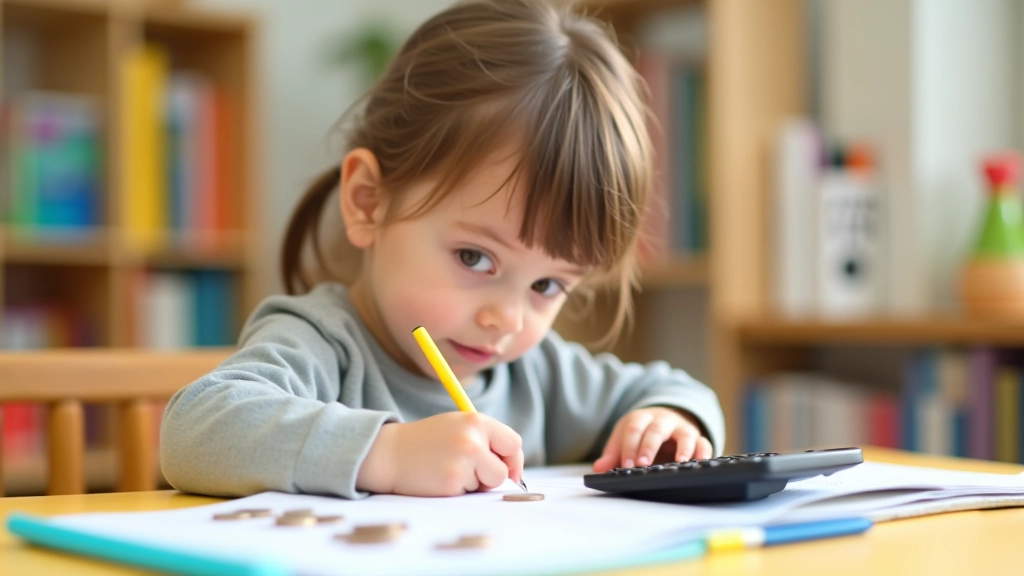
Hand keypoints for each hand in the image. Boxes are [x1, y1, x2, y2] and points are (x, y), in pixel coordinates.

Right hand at [357, 412, 524, 495]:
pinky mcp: (452, 482)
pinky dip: (457, 490)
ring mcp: (463, 461)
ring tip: (449, 468)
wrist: (390, 453)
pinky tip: (439, 477)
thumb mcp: (458, 426)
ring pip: (487, 484)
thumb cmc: (427, 441)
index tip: (509, 469)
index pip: (513, 443)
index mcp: (476, 421)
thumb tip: (514, 473)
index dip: (513, 460)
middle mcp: (472, 439)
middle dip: (493, 476)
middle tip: (472, 470)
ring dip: (473, 483)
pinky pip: (468, 493)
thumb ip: (486, 440)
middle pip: (504, 470)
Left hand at [592, 407, 711, 472]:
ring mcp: (681, 429)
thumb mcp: (623, 440)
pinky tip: (701, 463)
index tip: (625, 465)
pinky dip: (703, 452)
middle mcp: (662, 421)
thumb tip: (599, 470)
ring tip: (680, 463)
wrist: (665, 419)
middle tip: (643, 465)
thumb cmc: (641, 434)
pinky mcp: (697, 438)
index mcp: (640, 419)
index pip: (633, 430)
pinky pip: (703, 442)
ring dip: (682, 448)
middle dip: (649, 447)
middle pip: (656, 430)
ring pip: (683, 434)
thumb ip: (612, 455)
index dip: (628, 447)